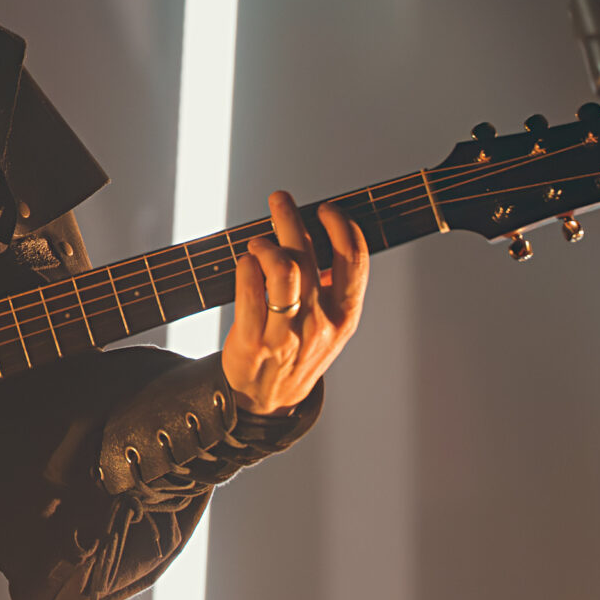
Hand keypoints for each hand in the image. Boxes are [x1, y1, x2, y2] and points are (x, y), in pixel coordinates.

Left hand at [220, 190, 367, 414]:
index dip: (342, 225)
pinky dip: (245, 267)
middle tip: (279, 199)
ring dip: (266, 244)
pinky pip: (249, 291)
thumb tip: (324, 235)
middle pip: (309, 255)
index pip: (355, 259)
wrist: (268, 400)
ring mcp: (287, 334)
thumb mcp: (330, 325)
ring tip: (257, 243)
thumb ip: (333, 286)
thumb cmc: (298, 351)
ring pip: (282, 269)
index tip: (326, 209)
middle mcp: (320, 323)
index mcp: (346, 315)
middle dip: (291, 218)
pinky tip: (245, 263)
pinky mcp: (253, 342)